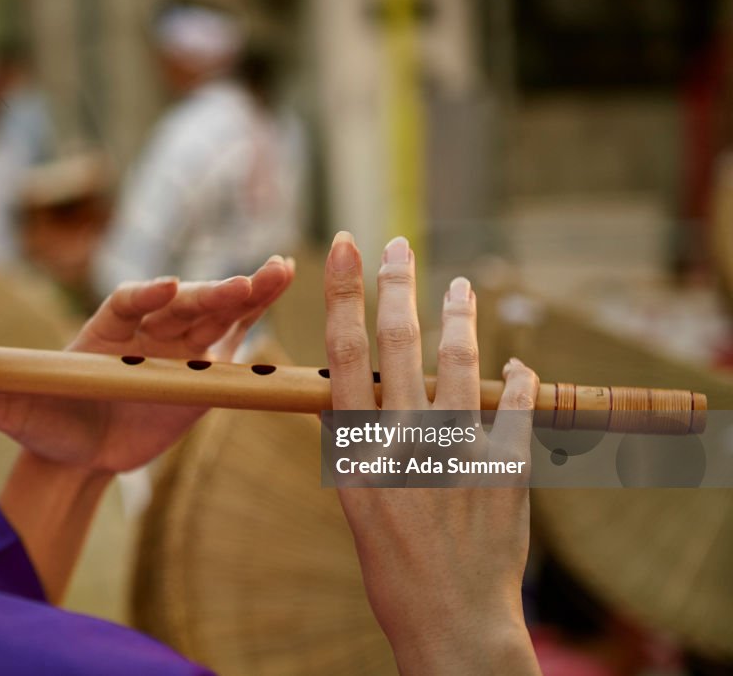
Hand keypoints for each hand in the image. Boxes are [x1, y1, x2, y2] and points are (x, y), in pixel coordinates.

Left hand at [0, 256, 293, 472]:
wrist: (81, 451)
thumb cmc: (46, 420)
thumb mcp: (8, 407)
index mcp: (102, 328)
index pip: (125, 303)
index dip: (143, 294)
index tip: (160, 291)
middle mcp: (143, 327)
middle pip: (178, 306)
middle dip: (207, 295)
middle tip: (235, 288)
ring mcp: (176, 343)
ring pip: (212, 314)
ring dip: (243, 292)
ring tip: (277, 274)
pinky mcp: (202, 365)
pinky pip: (232, 335)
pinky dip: (255, 313)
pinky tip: (280, 284)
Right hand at [324, 233, 540, 674]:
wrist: (450, 619)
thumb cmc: (393, 567)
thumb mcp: (356, 504)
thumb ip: (357, 446)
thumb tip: (355, 397)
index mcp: (359, 451)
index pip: (346, 354)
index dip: (346, 295)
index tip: (348, 249)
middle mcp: (403, 443)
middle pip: (399, 344)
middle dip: (397, 286)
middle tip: (398, 245)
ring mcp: (456, 453)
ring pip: (457, 363)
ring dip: (458, 317)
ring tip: (460, 285)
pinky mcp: (504, 469)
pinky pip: (515, 406)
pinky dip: (517, 379)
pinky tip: (517, 362)